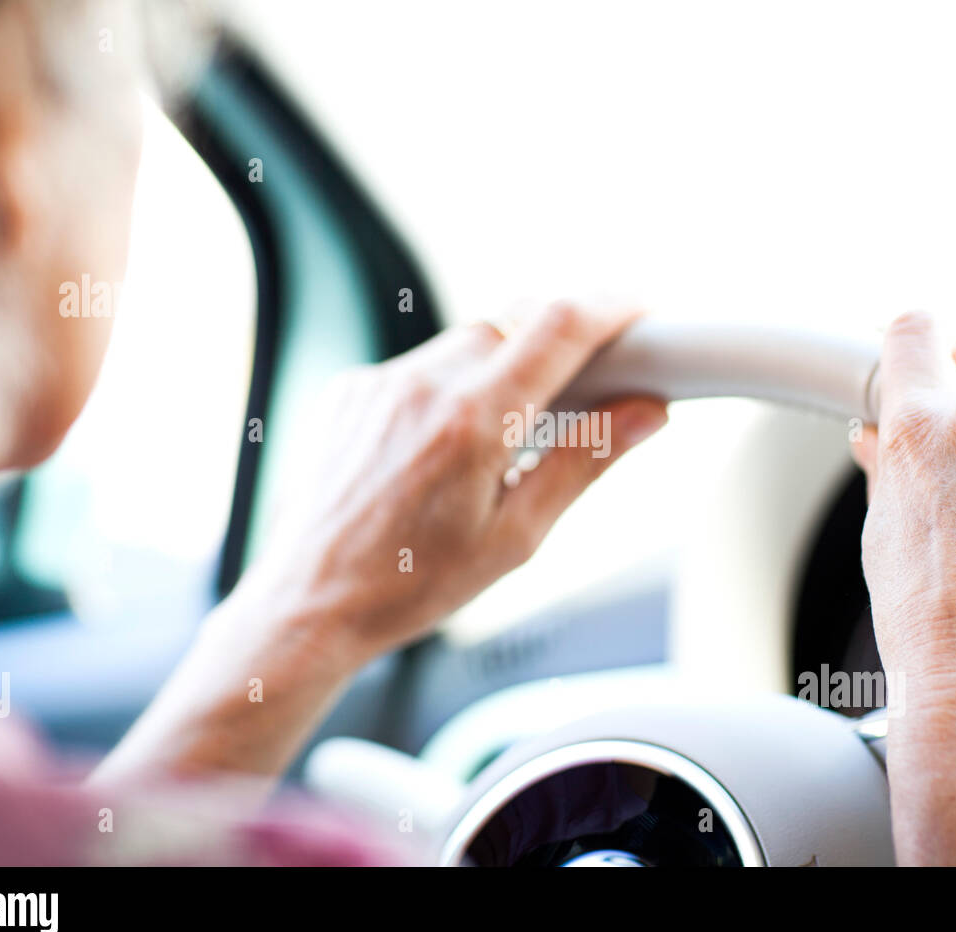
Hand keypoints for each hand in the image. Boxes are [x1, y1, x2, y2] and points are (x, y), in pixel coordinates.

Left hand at [235, 301, 667, 667]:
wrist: (310, 600)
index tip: (637, 312)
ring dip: (500, 367)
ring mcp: (379, 383)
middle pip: (514, 322)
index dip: (610, 307)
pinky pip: (419, 365)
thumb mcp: (517, 536)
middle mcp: (421, 385)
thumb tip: (645, 412)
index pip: (559, 326)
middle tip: (580, 391)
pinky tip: (443, 448)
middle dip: (555, 344)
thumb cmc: (412, 584)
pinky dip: (449, 388)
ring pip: (465, 340)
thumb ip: (584, 462)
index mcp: (472, 422)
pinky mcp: (351, 389)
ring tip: (500, 437)